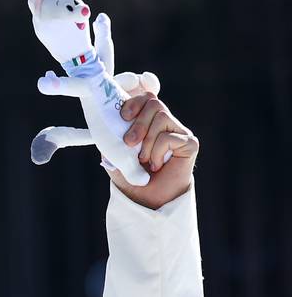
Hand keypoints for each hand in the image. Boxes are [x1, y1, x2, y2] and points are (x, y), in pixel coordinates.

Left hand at [111, 87, 197, 209]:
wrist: (147, 200)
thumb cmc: (132, 177)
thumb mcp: (114, 156)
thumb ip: (111, 139)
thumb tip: (106, 123)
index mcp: (147, 122)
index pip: (145, 97)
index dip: (135, 99)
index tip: (123, 116)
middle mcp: (165, 123)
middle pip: (153, 102)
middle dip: (137, 123)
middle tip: (129, 143)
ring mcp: (179, 131)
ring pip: (161, 117)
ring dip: (146, 142)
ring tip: (144, 160)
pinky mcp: (190, 143)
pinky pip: (169, 137)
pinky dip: (157, 153)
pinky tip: (156, 165)